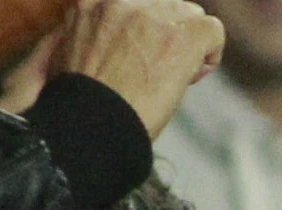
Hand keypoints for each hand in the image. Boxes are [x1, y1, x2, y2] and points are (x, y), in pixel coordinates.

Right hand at [49, 0, 224, 139]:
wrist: (94, 125)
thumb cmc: (80, 102)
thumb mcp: (68, 49)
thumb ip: (91, 28)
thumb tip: (106, 32)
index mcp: (91, 0)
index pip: (133, 1)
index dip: (142, 27)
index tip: (140, 52)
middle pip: (163, 5)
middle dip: (164, 33)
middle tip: (155, 68)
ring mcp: (153, 13)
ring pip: (189, 16)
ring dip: (185, 43)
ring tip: (169, 76)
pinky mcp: (183, 33)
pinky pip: (212, 30)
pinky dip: (209, 55)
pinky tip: (190, 77)